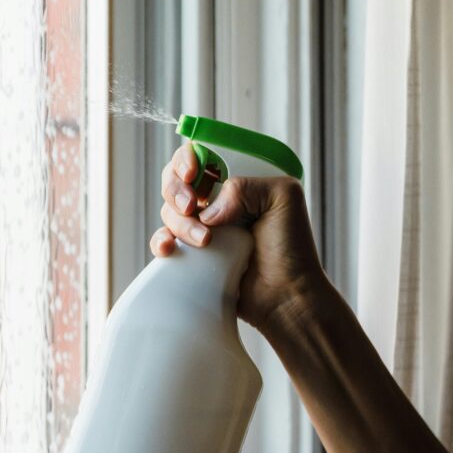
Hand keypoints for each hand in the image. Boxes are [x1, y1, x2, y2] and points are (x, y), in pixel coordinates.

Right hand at [149, 143, 328, 334]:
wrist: (285, 295)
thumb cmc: (292, 247)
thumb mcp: (283, 196)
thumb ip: (245, 185)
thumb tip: (208, 210)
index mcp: (237, 182)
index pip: (201, 157)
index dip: (188, 160)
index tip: (193, 174)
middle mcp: (216, 202)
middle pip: (176, 181)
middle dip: (176, 189)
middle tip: (192, 206)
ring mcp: (201, 229)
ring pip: (169, 211)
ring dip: (180, 222)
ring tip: (206, 241)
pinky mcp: (191, 256)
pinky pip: (163, 240)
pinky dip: (160, 241)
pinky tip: (169, 248)